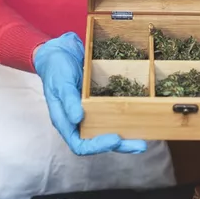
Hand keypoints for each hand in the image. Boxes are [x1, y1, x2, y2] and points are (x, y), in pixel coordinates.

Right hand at [33, 32, 146, 154]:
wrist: (60, 52)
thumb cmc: (56, 68)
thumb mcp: (61, 83)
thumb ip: (68, 100)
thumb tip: (78, 119)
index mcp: (66, 122)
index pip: (80, 145)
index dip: (98, 146)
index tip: (116, 138)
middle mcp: (78, 122)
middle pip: (98, 142)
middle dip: (120, 145)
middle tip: (140, 145)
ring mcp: (89, 114)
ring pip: (107, 131)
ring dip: (125, 137)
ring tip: (143, 139)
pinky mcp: (99, 104)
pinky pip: (112, 116)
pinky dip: (124, 120)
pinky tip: (138, 119)